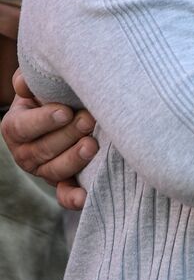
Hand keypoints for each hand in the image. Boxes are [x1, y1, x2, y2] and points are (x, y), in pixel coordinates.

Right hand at [2, 70, 95, 209]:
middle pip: (42, 149)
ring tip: (92, 145)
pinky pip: (64, 193)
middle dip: (67, 135)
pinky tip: (84, 197)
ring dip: (73, 160)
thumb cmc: (54, 93)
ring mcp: (44, 169)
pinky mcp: (63, 181)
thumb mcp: (41, 83)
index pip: (22, 127)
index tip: (65, 111)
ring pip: (54, 170)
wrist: (71, 108)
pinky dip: (72, 197)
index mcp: (16, 127)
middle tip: (89, 120)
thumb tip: (24, 84)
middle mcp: (26, 152)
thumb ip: (30, 81)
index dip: (43, 121)